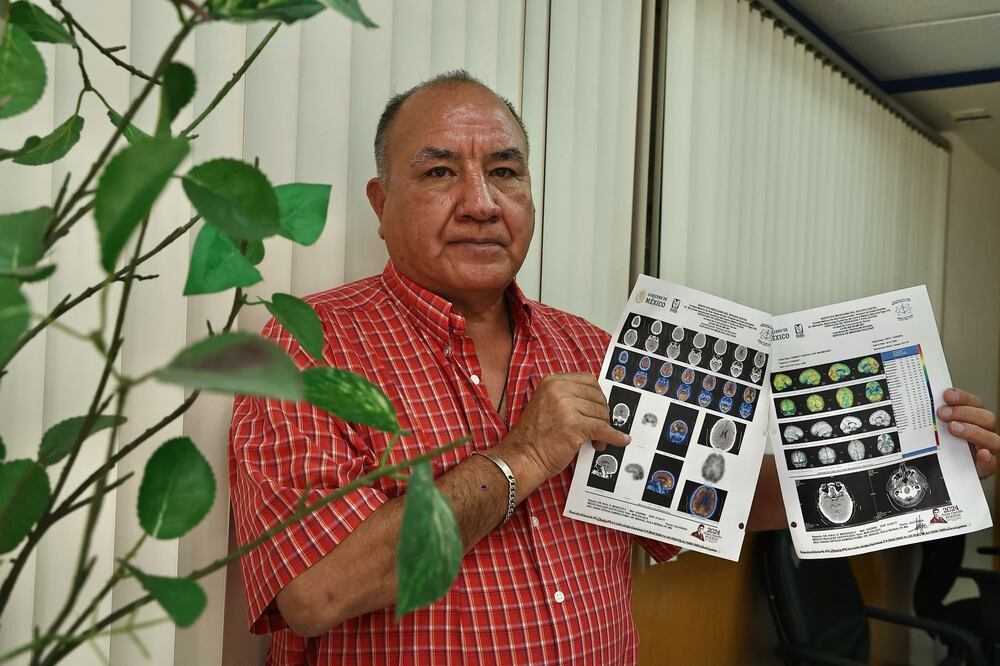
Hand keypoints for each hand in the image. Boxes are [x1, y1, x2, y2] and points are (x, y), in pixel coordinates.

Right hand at [497, 373, 629, 481]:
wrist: (522, 457)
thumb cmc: (534, 437)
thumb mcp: (547, 404)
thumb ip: (568, 397)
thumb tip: (598, 403)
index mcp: (552, 382)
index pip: (588, 380)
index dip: (597, 396)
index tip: (598, 407)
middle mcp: (559, 390)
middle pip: (597, 396)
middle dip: (602, 413)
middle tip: (598, 428)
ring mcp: (566, 407)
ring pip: (601, 413)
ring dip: (604, 428)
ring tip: (596, 440)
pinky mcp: (575, 426)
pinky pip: (603, 429)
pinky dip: (614, 436)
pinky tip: (620, 440)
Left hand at [936, 387, 998, 478]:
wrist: (944, 469)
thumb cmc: (941, 444)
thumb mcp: (937, 427)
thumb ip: (937, 416)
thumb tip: (922, 402)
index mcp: (974, 419)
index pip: (975, 403)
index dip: (963, 397)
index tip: (947, 395)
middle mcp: (983, 432)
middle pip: (986, 418)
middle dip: (964, 413)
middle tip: (942, 413)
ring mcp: (986, 450)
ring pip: (992, 439)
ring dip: (973, 431)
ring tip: (953, 428)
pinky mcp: (983, 468)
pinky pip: (991, 464)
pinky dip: (987, 458)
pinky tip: (981, 453)